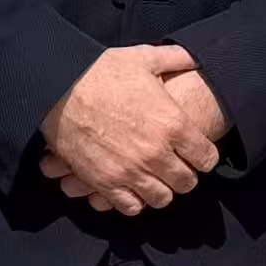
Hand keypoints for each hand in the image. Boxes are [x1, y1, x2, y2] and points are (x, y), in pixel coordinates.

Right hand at [44, 45, 225, 214]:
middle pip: (187, 182)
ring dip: (161, 190)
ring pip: (161, 198)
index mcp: (173, 123)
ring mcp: (131, 170)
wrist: (59, 88)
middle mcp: (156, 152)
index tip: (197, 153)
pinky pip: (131, 206)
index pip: (207, 157)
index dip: (204, 156)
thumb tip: (195, 58)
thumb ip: (175, 59)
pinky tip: (132, 189)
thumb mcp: (143, 58)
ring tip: (155, 180)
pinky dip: (135, 201)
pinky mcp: (105, 182)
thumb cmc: (101, 71)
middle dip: (185, 175)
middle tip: (177, 167)